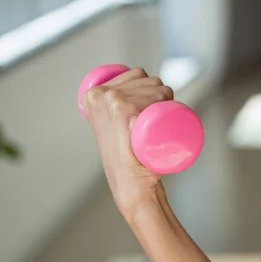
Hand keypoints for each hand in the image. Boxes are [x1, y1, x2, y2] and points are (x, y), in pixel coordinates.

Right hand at [83, 66, 173, 219]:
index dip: (150, 89)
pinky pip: (156, 95)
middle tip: (158, 122)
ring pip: (156, 85)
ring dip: (167, 98)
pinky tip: (162, 115)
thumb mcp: (114, 134)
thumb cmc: (127, 163)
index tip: (151, 112)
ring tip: (159, 123)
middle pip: (146, 78)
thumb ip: (113, 118)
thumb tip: (124, 106)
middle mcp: (99, 94)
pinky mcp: (122, 109)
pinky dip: (164, 101)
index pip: (135, 75)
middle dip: (161, 94)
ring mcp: (110, 99)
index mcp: (92, 95)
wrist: (132, 186)